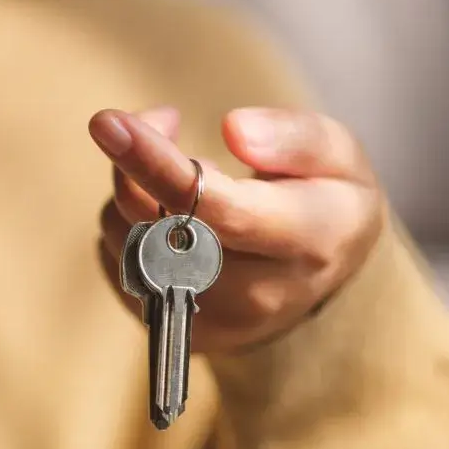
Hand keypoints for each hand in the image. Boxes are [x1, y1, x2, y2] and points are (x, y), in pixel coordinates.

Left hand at [92, 106, 384, 353]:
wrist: (317, 281)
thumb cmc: (326, 200)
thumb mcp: (338, 156)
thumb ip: (294, 137)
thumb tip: (234, 130)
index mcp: (310, 242)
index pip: (221, 209)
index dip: (158, 164)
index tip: (110, 124)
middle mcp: (260, 294)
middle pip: (160, 226)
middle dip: (137, 163)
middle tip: (155, 121)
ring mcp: (212, 321)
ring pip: (128, 240)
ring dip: (133, 191)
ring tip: (180, 176)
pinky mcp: (173, 327)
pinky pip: (118, 262)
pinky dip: (127, 222)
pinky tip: (166, 213)